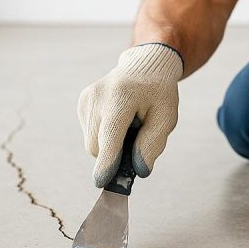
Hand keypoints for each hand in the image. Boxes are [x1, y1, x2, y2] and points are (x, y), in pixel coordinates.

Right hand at [77, 43, 182, 186]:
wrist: (144, 66)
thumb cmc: (158, 94)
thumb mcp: (166, 117)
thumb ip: (153, 143)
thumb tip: (139, 170)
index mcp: (122, 95)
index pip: (111, 133)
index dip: (107, 160)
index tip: (101, 181)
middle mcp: (98, 95)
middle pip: (98, 145)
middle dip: (114, 155)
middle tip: (136, 140)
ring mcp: (87, 98)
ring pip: (92, 143)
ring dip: (110, 144)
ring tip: (128, 124)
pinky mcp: (82, 103)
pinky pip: (90, 134)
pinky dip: (104, 135)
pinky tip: (118, 119)